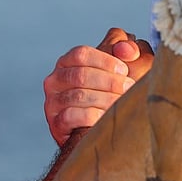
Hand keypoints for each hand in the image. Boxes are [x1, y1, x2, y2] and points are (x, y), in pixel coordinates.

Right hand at [43, 28, 153, 145]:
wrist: (95, 131)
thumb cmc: (109, 93)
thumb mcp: (118, 69)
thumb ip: (127, 52)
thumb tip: (128, 49)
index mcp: (67, 62)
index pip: (81, 54)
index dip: (104, 60)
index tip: (124, 69)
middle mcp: (55, 80)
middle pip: (80, 75)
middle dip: (109, 81)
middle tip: (128, 86)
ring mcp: (53, 102)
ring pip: (78, 96)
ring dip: (105, 99)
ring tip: (121, 103)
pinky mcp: (55, 123)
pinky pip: (72, 116)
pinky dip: (92, 116)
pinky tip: (106, 118)